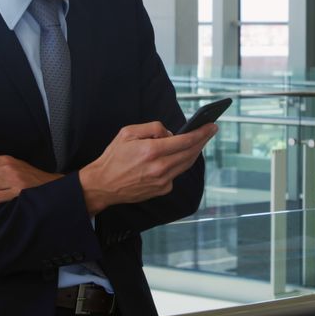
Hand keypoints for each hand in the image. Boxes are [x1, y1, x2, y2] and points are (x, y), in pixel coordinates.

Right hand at [78, 121, 216, 215]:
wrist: (103, 185)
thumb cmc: (113, 157)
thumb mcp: (128, 133)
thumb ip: (152, 128)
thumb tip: (170, 133)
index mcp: (151, 151)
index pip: (185, 141)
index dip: (201, 133)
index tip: (211, 126)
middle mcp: (160, 167)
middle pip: (190, 153)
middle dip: (203, 140)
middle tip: (211, 130)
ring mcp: (162, 181)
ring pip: (186, 164)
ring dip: (195, 151)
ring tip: (200, 141)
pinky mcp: (162, 190)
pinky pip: (176, 173)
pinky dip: (179, 163)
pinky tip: (178, 156)